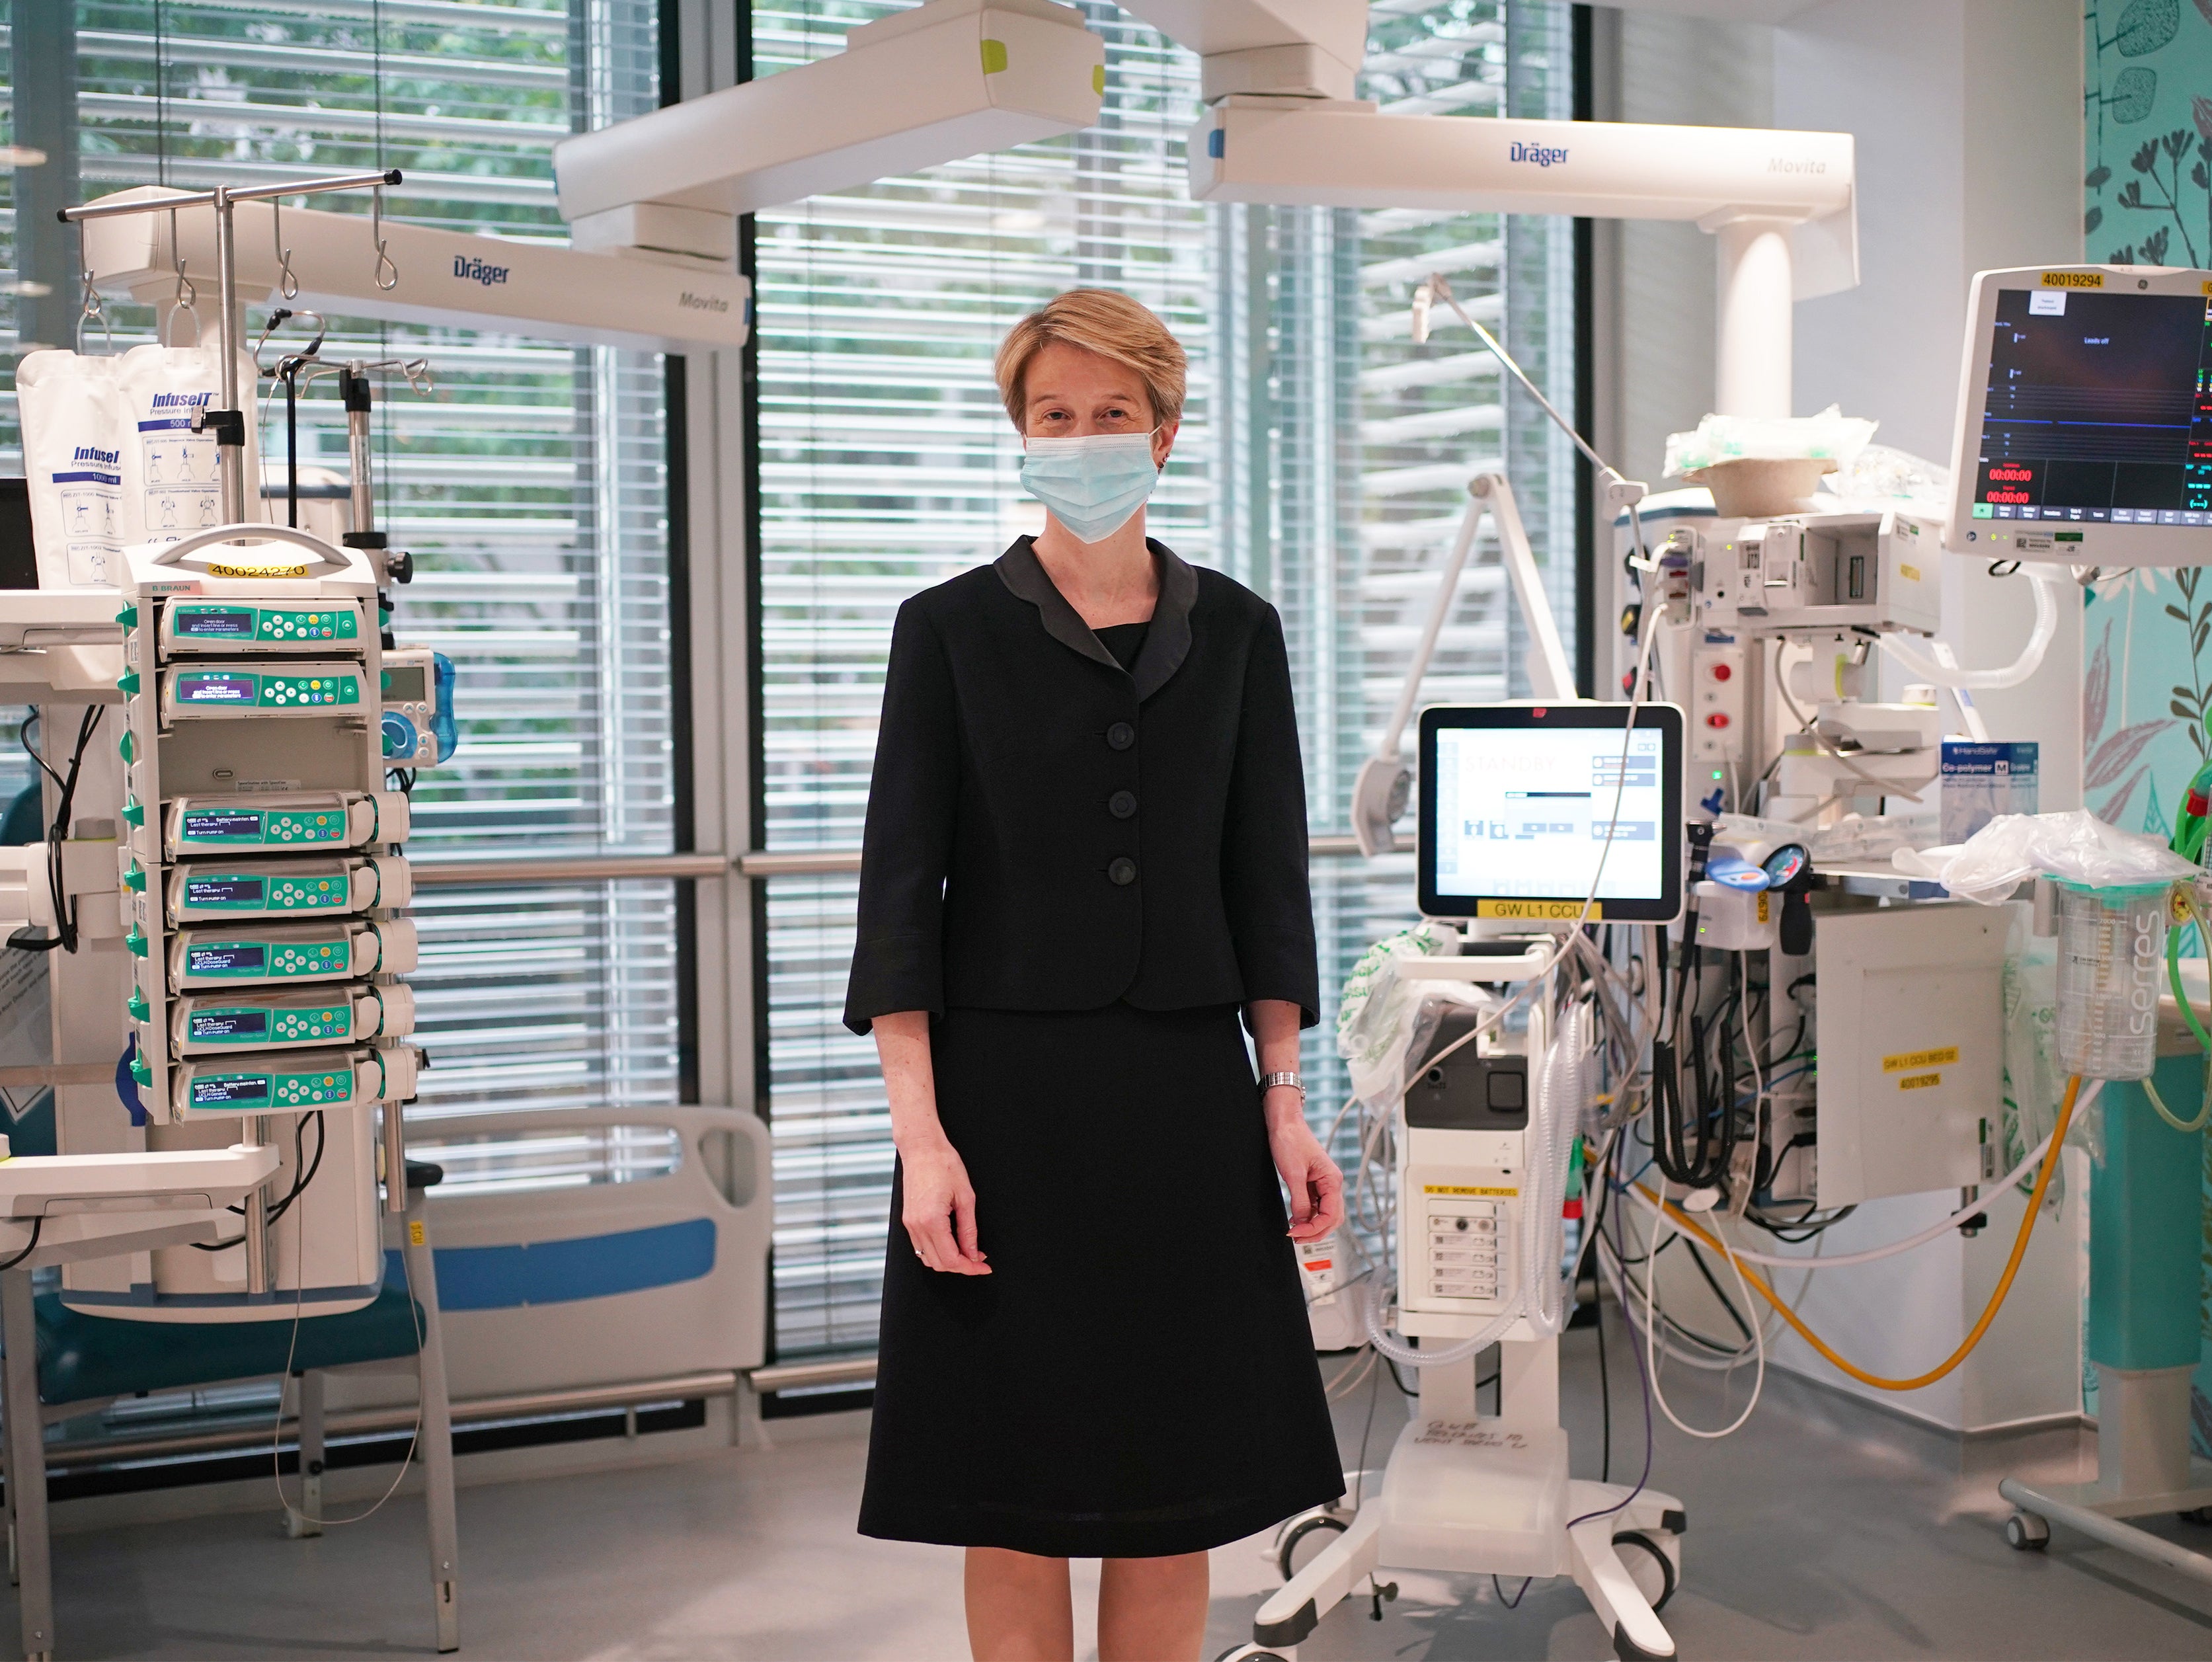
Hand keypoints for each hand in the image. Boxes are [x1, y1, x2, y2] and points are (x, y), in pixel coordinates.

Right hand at [900, 1135, 990, 1274]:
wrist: (922, 1149)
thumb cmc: (944, 1165)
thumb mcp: (966, 1197)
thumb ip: (969, 1230)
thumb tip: (974, 1253)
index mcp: (932, 1221)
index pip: (951, 1259)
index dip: (970, 1268)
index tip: (984, 1267)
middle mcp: (917, 1226)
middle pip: (939, 1264)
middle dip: (961, 1267)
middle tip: (979, 1260)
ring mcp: (909, 1224)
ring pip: (928, 1259)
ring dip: (948, 1261)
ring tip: (967, 1252)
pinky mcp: (907, 1220)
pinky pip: (920, 1247)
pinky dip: (936, 1251)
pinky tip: (951, 1243)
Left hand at [1264, 1090, 1342, 1242]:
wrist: (1284, 1122)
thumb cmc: (1291, 1140)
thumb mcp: (1293, 1174)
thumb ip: (1300, 1201)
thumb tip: (1302, 1222)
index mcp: (1332, 1180)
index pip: (1331, 1215)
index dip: (1314, 1228)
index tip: (1296, 1233)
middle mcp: (1331, 1183)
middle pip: (1332, 1218)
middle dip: (1316, 1231)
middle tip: (1296, 1238)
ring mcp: (1323, 1183)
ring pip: (1324, 1213)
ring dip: (1312, 1225)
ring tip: (1295, 1232)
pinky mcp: (1313, 1183)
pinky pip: (1316, 1205)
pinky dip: (1307, 1215)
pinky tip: (1295, 1219)